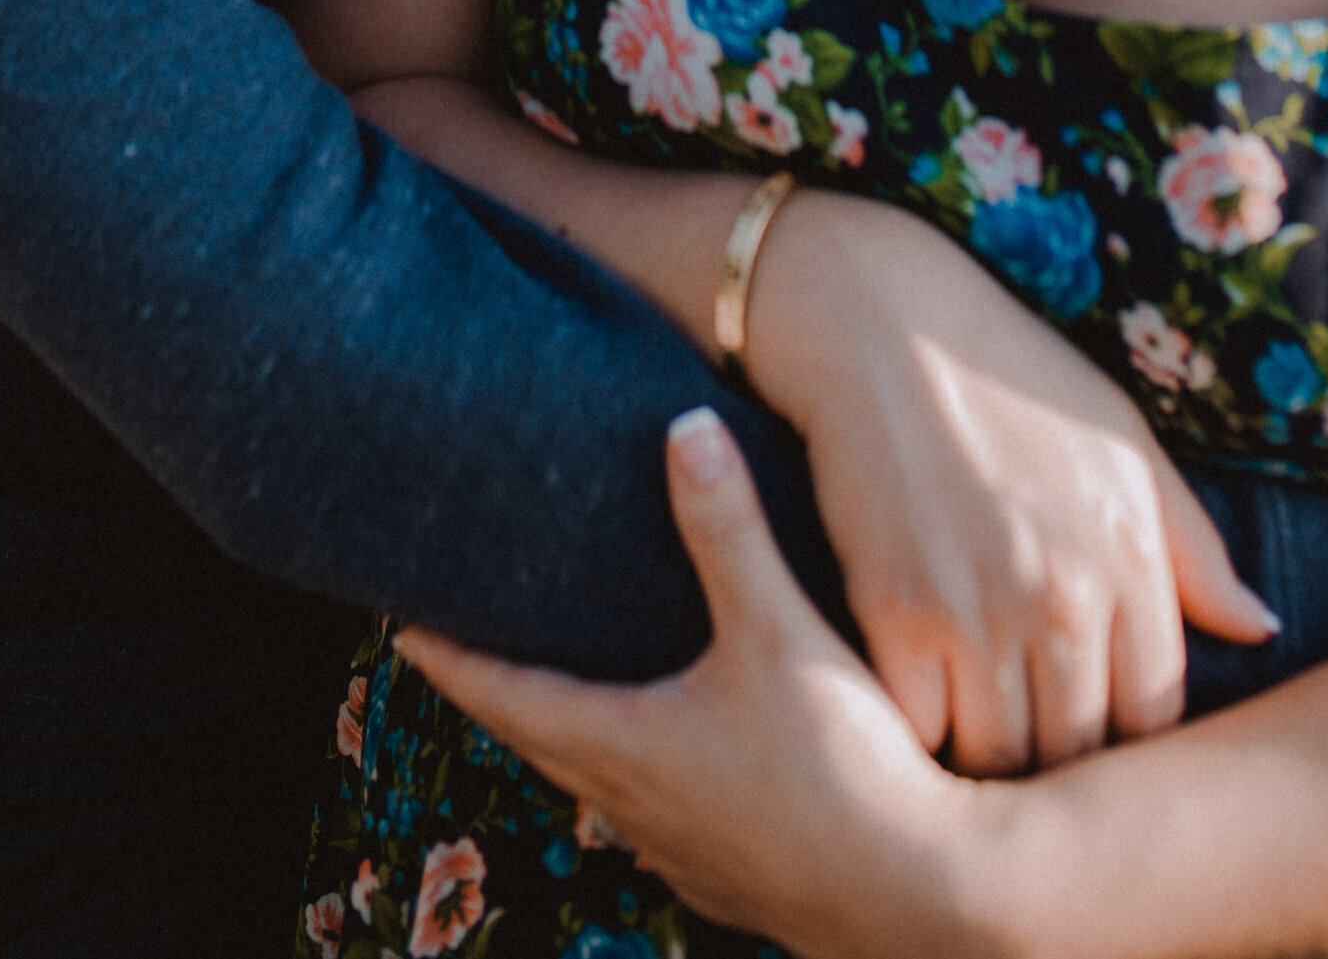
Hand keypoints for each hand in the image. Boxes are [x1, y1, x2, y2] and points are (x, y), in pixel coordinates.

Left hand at [403, 407, 1005, 958]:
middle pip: (539, 739)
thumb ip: (729, 530)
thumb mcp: (780, 633)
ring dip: (570, 736)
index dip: (448, 655)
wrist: (927, 899)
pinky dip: (637, 777)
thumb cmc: (846, 768)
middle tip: (463, 640)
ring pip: (598, 786)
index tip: (401, 620)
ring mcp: (683, 852)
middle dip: (498, 689)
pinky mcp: (733, 874)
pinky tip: (673, 760)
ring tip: (566, 687)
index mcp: (624, 747)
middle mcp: (635, 808)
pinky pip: (657, 819)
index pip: (503, 694)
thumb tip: (686, 430)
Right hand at [743, 190, 1275, 771]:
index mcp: (1131, 558)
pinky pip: (922, 732)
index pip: (1157, 715)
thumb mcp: (1124, 441)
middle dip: (1060, 758)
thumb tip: (1262, 630)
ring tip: (977, 734)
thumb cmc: (1012, 375)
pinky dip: (921, 736)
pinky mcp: (895, 615)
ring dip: (990, 760)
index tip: (1093, 720)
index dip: (1128, 735)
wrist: (883, 319)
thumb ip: (1195, 548)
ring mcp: (978, 611)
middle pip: (1080, 752)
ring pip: (1002, 758)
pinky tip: (918, 706)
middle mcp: (1064, 597)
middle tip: (1028, 737)